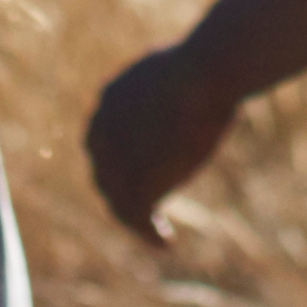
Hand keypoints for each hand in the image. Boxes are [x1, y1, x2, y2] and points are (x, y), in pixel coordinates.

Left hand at [83, 37, 248, 249]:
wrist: (203, 73)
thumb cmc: (204, 64)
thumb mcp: (181, 70)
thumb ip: (172, 88)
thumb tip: (191, 83)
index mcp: (110, 100)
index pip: (102, 141)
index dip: (117, 162)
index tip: (139, 175)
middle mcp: (102, 131)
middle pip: (104, 175)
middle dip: (122, 193)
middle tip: (146, 211)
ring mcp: (115, 160)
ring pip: (118, 201)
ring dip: (136, 220)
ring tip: (157, 235)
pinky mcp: (135, 184)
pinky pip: (137, 218)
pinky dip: (149, 233)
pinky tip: (165, 242)